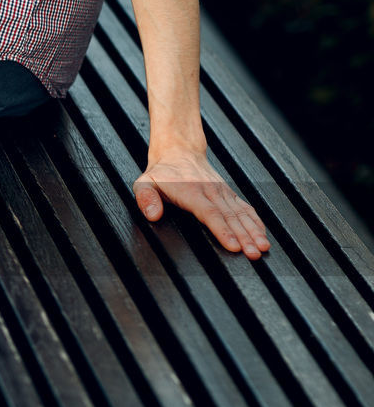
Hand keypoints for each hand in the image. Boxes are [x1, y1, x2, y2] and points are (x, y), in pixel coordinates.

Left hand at [133, 151, 269, 258]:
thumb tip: (153, 215)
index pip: (210, 213)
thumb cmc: (160, 173)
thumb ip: (146, 199)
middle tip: (254, 254)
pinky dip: (255, 221)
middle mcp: (211, 192)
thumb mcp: (144, 183)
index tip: (234, 246)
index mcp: (191, 192)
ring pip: (241, 214)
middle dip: (244, 237)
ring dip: (254, 231)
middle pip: (230, 217)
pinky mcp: (228, 194)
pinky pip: (245, 208)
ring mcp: (222, 193)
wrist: (179, 152)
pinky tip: (263, 234)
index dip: (222, 230)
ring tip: (264, 248)